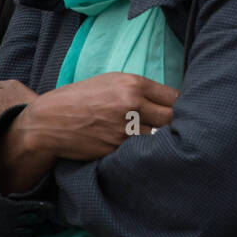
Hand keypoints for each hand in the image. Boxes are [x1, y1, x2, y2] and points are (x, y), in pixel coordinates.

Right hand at [0, 74, 179, 194]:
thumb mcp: (112, 82)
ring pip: (160, 139)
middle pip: (173, 119)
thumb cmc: (83, 97)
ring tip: (166, 144)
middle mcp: (132, 106)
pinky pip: (141, 153)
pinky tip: (146, 153)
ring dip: (164, 142)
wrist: (50, 120)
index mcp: (133, 85)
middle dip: (178, 124)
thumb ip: (141, 89)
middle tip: (181, 130)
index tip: (186, 112)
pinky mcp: (116, 150)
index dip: (183, 106)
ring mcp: (125, 130)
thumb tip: (171, 100)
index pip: (175, 97)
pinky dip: (146, 153)